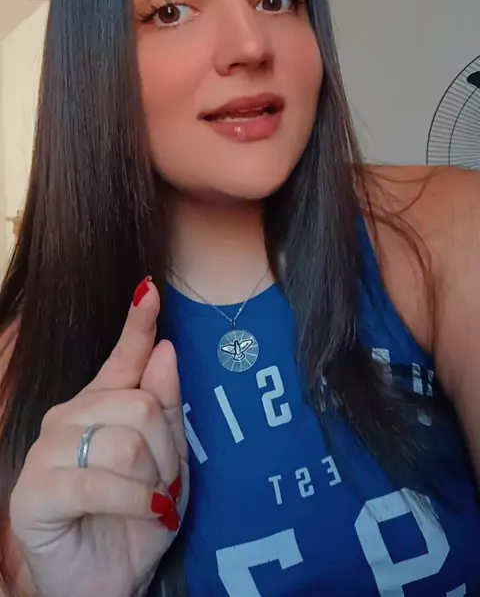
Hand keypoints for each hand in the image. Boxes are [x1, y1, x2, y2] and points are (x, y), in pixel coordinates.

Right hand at [9, 278, 187, 596]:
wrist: (108, 581)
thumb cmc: (137, 519)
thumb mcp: (168, 464)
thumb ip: (165, 408)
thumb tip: (165, 349)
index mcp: (102, 405)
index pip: (122, 357)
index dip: (138, 324)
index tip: (150, 290)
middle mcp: (69, 416)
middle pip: (141, 406)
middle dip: (167, 453)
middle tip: (163, 485)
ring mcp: (48, 449)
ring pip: (126, 441)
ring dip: (153, 481)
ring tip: (148, 504)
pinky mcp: (34, 489)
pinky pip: (101, 480)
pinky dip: (133, 501)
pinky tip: (140, 512)